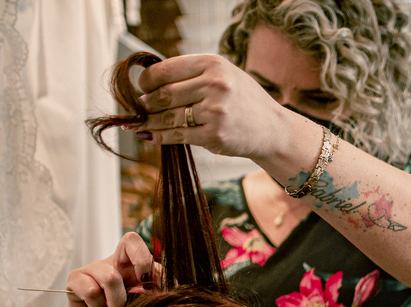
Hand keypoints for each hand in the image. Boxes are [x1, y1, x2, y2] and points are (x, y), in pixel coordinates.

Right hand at [65, 233, 158, 306]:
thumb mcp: (140, 301)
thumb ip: (154, 289)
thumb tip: (171, 284)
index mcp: (129, 264)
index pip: (138, 242)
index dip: (147, 258)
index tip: (149, 282)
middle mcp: (111, 261)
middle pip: (129, 240)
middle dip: (143, 267)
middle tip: (138, 290)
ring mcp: (91, 268)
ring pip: (111, 277)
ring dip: (117, 301)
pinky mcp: (74, 280)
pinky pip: (92, 292)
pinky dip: (98, 306)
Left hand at [130, 54, 290, 159]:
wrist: (272, 129)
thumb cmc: (243, 101)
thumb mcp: (223, 75)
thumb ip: (192, 74)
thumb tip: (149, 82)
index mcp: (213, 65)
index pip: (166, 71)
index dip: (146, 81)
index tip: (141, 88)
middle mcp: (215, 86)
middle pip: (164, 95)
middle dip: (145, 104)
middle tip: (137, 109)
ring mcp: (215, 112)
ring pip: (168, 117)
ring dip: (148, 122)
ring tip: (137, 124)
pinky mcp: (214, 136)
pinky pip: (178, 135)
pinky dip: (159, 137)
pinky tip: (149, 136)